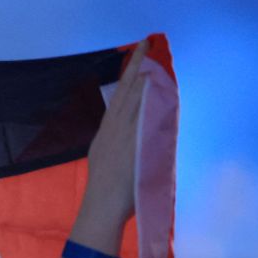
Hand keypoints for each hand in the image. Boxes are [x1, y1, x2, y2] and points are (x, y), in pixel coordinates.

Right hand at [82, 39, 150, 231]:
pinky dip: (149, 100)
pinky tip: (155, 87)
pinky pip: (143, 116)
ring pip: (134, 101)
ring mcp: (122, 136)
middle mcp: (112, 130)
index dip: (125, 78)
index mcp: (104, 133)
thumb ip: (118, 145)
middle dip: (134, 71)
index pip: (116, 99)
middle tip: (144, 50)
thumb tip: (130, 138)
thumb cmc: (106, 193)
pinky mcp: (133, 143)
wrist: (102, 207)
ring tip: (152, 63)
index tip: (133, 60)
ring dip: (144, 81)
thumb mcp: (104, 161)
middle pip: (124, 94)